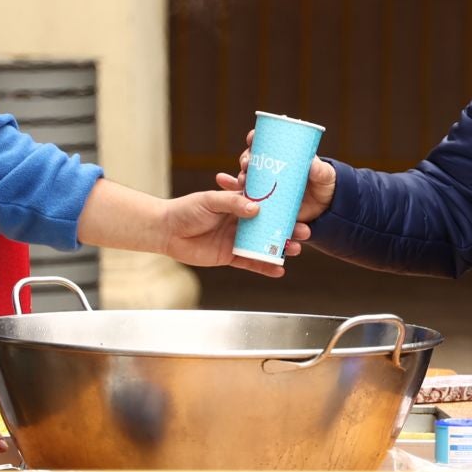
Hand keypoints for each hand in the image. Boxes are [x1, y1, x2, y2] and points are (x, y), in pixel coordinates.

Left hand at [153, 188, 306, 277]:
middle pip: (269, 226)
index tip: (298, 208)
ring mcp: (236, 239)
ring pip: (263, 245)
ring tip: (295, 250)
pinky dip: (265, 267)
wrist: (167, 231)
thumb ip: (232, 203)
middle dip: (287, 229)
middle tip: (304, 232)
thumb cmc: (186, 210)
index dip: (282, 207)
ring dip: (280, 248)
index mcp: (238, 203)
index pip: (265, 204)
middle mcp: (241, 221)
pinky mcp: (230, 256)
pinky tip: (279, 270)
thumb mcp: (209, 201)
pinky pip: (251, 262)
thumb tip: (255, 208)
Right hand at [219, 129, 337, 223]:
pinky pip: (245, 197)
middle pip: (253, 159)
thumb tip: (313, 164)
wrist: (326, 213)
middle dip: (246, 158)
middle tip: (247, 163)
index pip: (267, 142)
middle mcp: (272, 170)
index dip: (256, 138)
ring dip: (240, 176)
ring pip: (247, 177)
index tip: (252, 138)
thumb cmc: (325, 189)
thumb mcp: (326, 178)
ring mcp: (267, 186)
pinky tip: (224, 185)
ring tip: (242, 181)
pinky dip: (232, 191)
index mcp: (285, 158)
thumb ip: (322, 172)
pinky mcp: (264, 203)